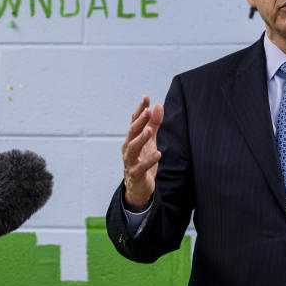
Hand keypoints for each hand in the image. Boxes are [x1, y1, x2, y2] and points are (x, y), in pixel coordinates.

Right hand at [121, 95, 163, 211]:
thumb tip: (158, 105)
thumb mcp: (150, 141)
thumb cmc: (143, 161)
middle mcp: (128, 149)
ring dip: (140, 139)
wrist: (139, 187)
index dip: (140, 110)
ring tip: (150, 130)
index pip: (134, 122)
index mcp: (131, 139)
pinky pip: (140, 168)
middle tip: (147, 111)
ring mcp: (129, 162)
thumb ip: (154, 124)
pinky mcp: (135, 175)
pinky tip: (158, 154)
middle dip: (139, 121)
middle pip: (132, 132)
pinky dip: (148, 161)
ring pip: (132, 149)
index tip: (146, 98)